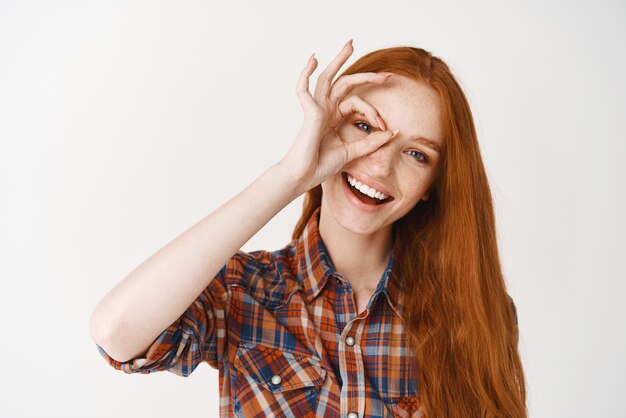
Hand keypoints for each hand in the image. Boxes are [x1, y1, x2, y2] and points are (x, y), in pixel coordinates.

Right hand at [277, 39, 399, 194]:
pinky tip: (313, 59)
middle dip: (365, 75)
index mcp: (334, 118)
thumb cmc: (321, 165)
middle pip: (344, 83)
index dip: (373, 113)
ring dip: (338, 60)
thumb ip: (372, 142)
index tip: (384, 127)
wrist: (304, 176)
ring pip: (327, 78)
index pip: (357, 103)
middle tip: (386, 75)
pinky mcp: (309, 112)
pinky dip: (306, 74)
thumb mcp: (353, 152)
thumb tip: (393, 132)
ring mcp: (316, 109)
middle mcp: (325, 110)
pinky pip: (304, 89)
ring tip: (350, 45)